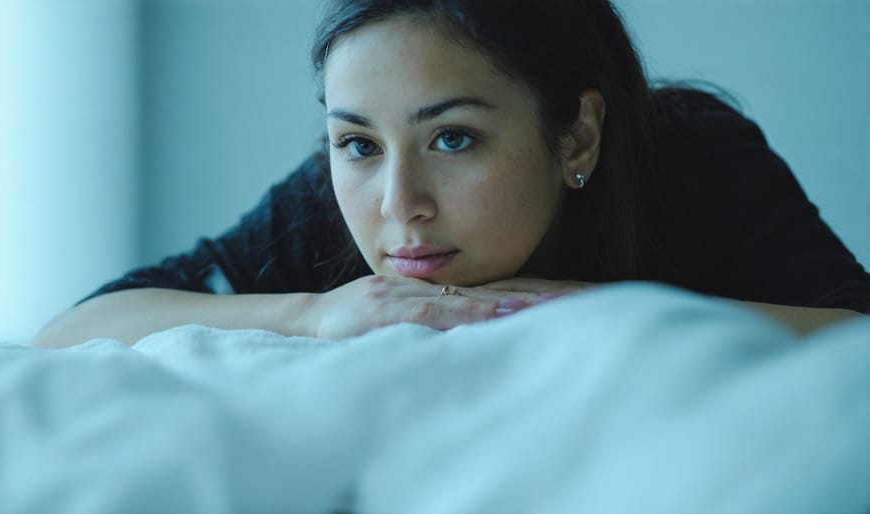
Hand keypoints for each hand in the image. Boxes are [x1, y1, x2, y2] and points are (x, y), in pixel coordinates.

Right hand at [303, 275, 593, 339]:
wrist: (304, 323)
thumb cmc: (356, 327)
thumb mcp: (407, 321)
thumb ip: (444, 322)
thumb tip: (488, 332)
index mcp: (443, 292)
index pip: (505, 290)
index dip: (547, 292)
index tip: (590, 298)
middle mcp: (433, 287)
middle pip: (503, 289)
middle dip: (552, 294)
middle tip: (601, 298)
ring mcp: (411, 296)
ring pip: (477, 297)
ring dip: (523, 300)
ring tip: (567, 305)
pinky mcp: (387, 310)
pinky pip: (435, 312)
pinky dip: (470, 315)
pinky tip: (501, 316)